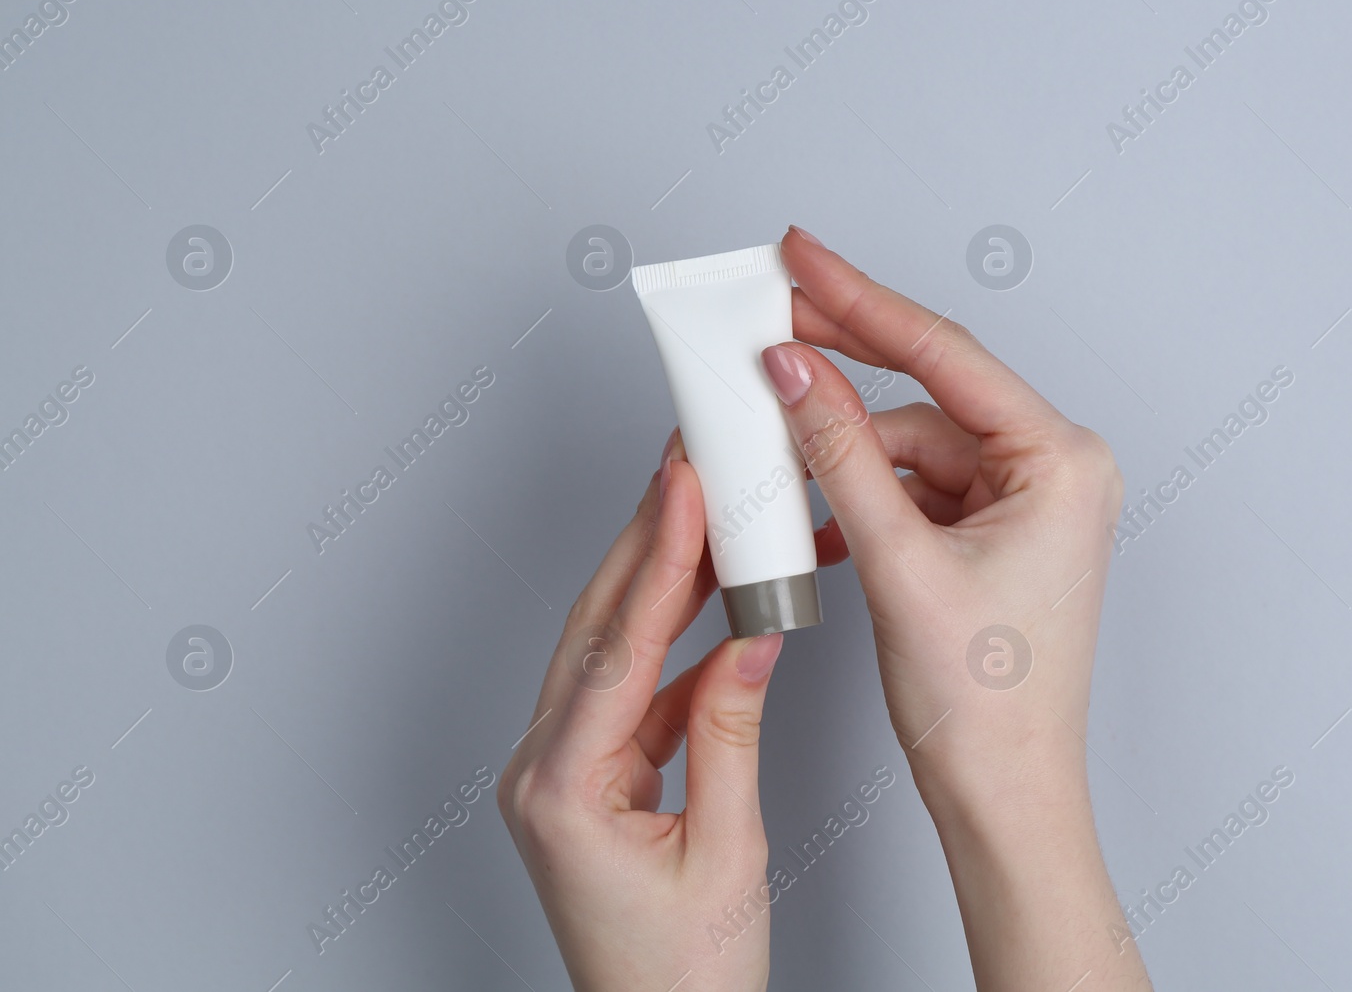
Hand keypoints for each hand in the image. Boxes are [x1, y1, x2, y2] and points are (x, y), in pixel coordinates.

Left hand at [497, 434, 783, 991]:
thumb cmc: (681, 977)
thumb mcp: (726, 851)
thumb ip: (731, 732)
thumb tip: (752, 635)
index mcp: (561, 790)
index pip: (618, 646)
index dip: (659, 557)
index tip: (684, 486)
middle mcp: (543, 770)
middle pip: (598, 625)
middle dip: (649, 539)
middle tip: (690, 465)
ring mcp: (561, 769)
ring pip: (610, 645)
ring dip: (663, 580)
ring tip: (711, 512)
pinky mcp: (591, 774)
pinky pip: (632, 686)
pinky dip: (677, 642)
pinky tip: (720, 605)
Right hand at [760, 226, 1149, 988]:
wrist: (1004, 795)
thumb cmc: (985, 703)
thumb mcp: (897, 563)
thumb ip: (839, 455)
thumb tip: (793, 372)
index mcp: (1059, 462)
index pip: (944, 354)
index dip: (860, 300)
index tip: (800, 257)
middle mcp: (1051, 470)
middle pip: (926, 390)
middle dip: (843, 363)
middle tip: (768, 321)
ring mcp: (1020, 502)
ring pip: (908, 443)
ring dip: (839, 451)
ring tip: (772, 447)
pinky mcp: (990, 533)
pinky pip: (910, 488)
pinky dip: (859, 496)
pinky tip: (813, 516)